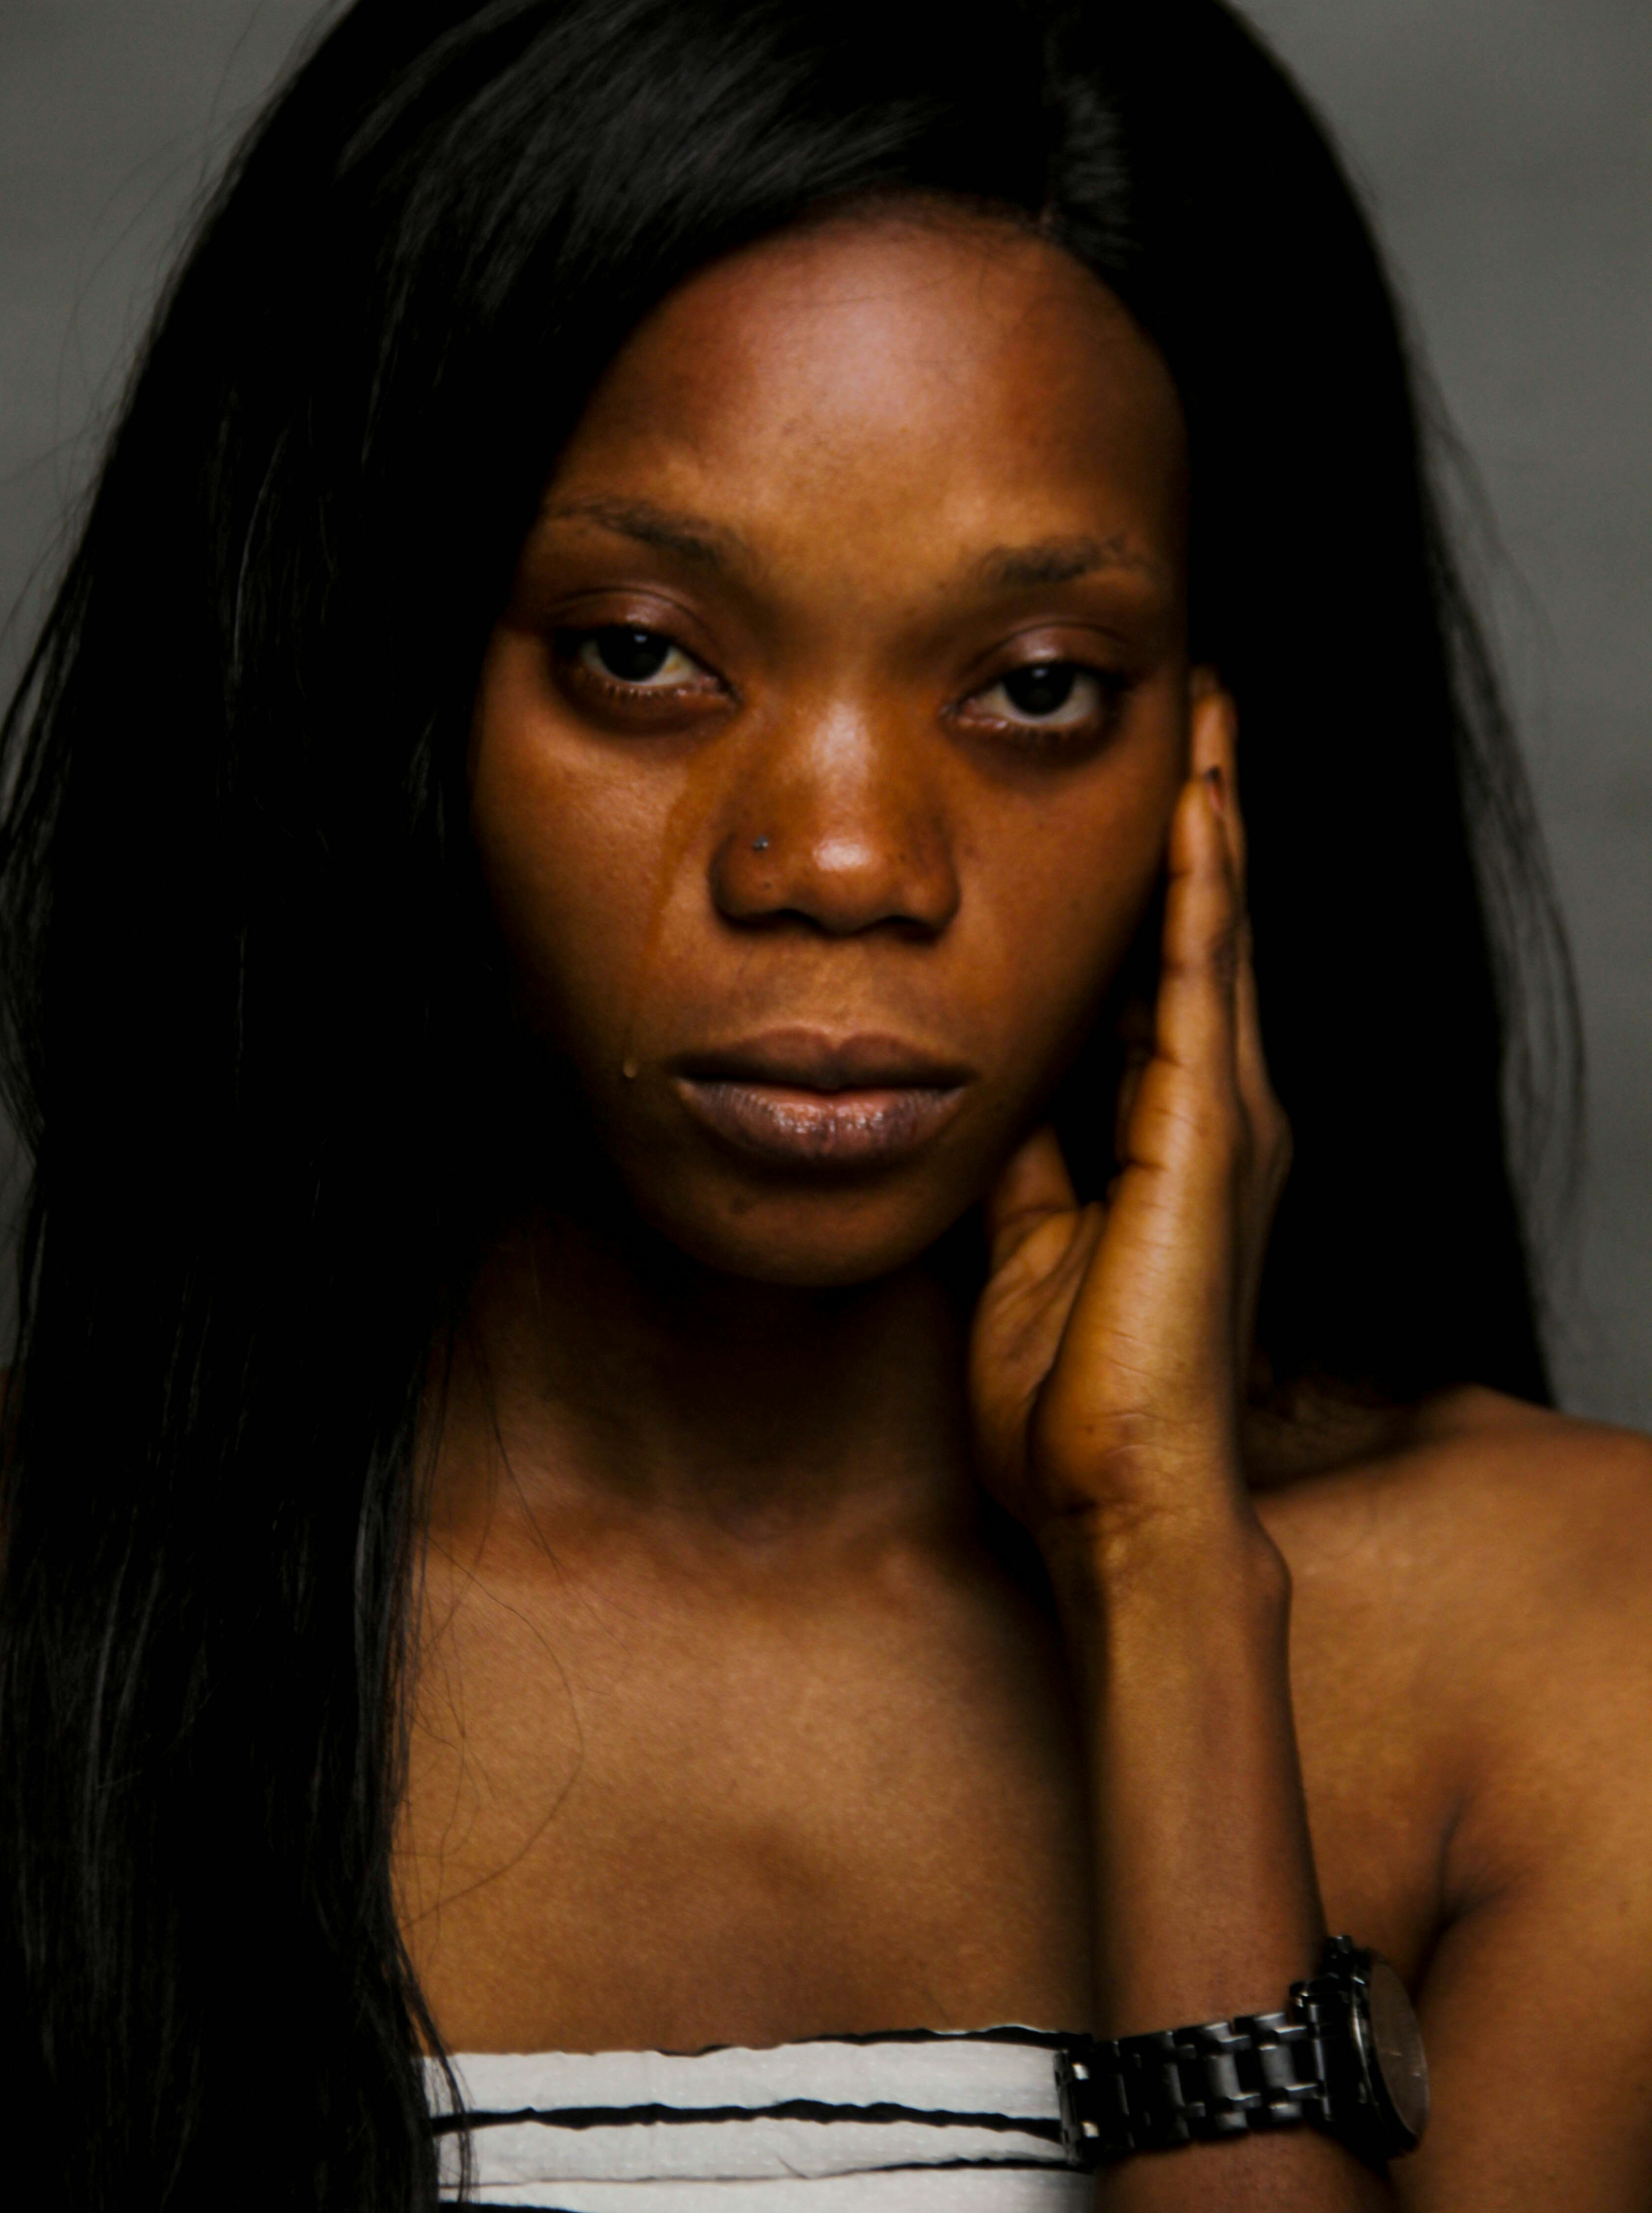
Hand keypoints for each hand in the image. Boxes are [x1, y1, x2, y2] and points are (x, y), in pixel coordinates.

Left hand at [968, 685, 1289, 1551]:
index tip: (1146, 790)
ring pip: (1217, 936)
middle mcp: (1215, 1117)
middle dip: (1203, 823)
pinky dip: (1200, 892)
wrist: (1113, 1500)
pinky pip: (1200, 987)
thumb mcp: (1026, 1249)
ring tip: (1207, 719)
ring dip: (1211, 823)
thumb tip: (989, 1101)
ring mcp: (1223, 1125)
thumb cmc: (1069, 1399)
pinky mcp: (1206, 1140)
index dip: (1161, 882)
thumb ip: (1025, 1170)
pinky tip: (1197, 809)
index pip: (1167, 978)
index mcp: (1171, 1142)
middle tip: (1198, 712)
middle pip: (1208, 934)